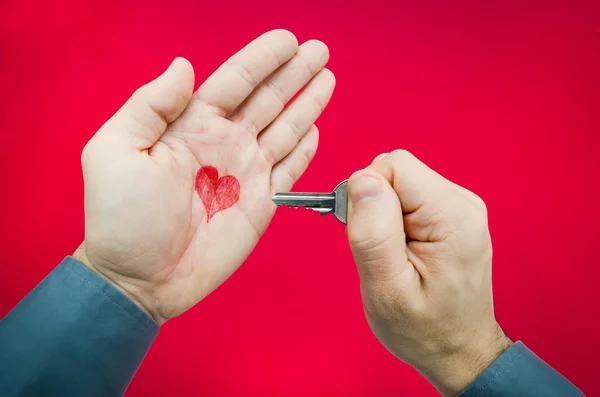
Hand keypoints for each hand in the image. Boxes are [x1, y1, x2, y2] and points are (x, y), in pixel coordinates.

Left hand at [74, 30, 334, 324]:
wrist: (141, 278)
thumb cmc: (121, 218)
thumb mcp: (117, 151)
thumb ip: (151, 105)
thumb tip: (184, 66)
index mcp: (191, 125)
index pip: (234, 81)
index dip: (262, 59)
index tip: (288, 39)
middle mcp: (223, 143)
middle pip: (267, 98)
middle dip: (294, 73)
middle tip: (319, 50)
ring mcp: (245, 172)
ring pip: (284, 128)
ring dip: (307, 103)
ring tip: (327, 77)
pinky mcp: (262, 203)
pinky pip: (290, 169)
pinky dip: (305, 149)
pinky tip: (316, 130)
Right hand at [346, 150, 510, 395]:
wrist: (460, 350)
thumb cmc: (424, 330)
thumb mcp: (387, 290)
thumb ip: (373, 233)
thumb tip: (362, 180)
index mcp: (452, 217)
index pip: (393, 166)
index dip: (366, 197)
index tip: (369, 238)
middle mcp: (462, 202)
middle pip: (396, 170)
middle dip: (373, 205)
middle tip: (380, 252)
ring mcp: (459, 205)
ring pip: (399, 181)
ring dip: (383, 214)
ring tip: (393, 255)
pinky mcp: (451, 211)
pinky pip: (408, 195)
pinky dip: (394, 218)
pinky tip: (402, 250)